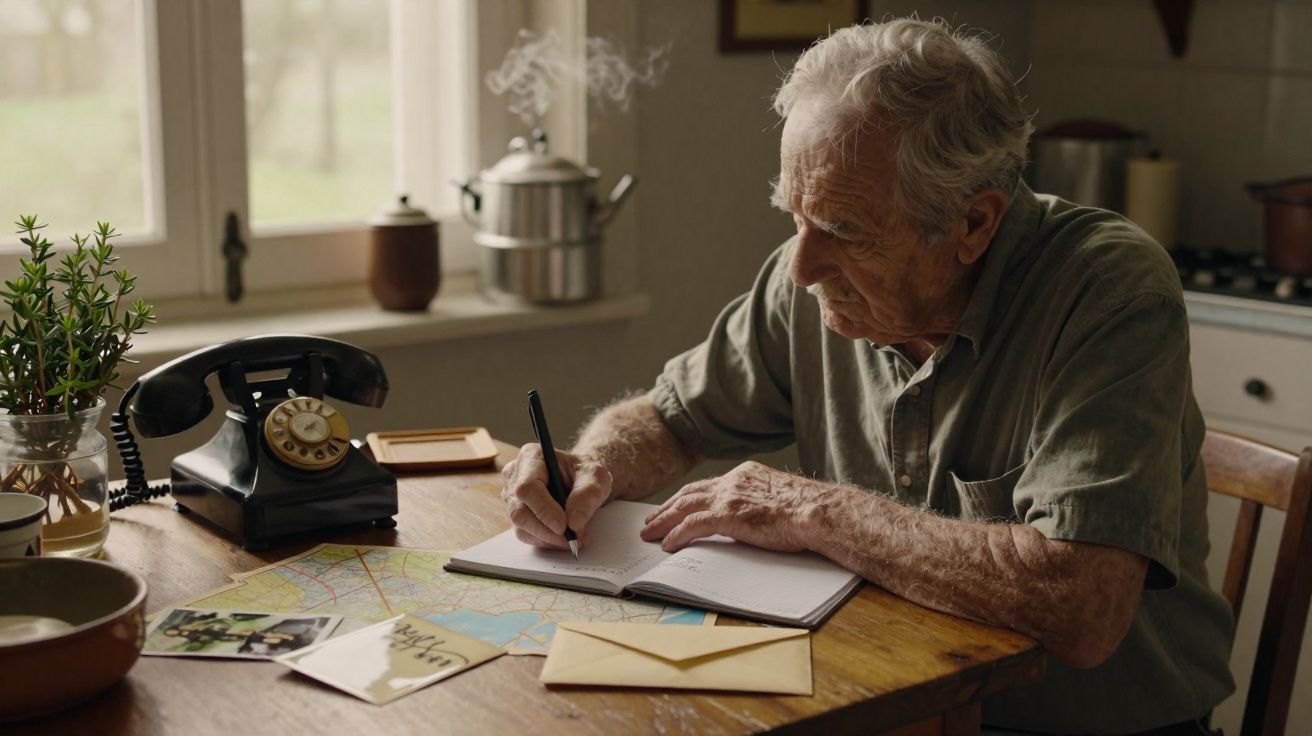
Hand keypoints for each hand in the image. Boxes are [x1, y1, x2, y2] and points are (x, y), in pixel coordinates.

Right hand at [500, 443, 611, 549]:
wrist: (580, 480)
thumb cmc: (585, 473)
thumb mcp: (596, 476)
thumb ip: (588, 494)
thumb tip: (574, 522)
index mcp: (531, 456)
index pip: (527, 487)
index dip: (543, 509)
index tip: (564, 526)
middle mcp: (515, 475)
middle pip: (519, 511)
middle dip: (547, 530)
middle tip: (574, 538)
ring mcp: (512, 497)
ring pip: (521, 527)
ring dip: (549, 538)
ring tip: (575, 537)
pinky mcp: (516, 515)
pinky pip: (526, 534)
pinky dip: (546, 541)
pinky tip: (563, 537)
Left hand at [639, 461, 820, 552]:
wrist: (817, 511)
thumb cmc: (807, 510)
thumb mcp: (776, 498)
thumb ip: (757, 502)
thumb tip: (749, 518)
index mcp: (745, 474)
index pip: (707, 485)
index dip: (687, 497)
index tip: (674, 506)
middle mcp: (733, 481)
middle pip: (689, 494)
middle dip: (667, 507)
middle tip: (651, 520)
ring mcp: (729, 497)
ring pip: (684, 507)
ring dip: (663, 521)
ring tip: (650, 533)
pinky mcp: (728, 514)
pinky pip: (693, 525)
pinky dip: (677, 534)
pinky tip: (668, 544)